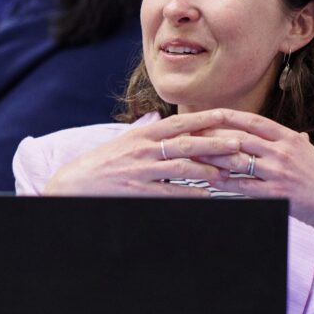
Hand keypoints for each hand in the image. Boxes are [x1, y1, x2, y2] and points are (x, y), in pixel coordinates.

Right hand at [41, 109, 263, 197]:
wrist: (73, 184)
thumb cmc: (101, 163)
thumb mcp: (124, 142)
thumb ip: (147, 132)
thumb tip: (166, 121)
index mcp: (143, 134)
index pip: (181, 122)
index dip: (207, 119)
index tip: (229, 116)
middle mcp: (143, 149)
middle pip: (188, 143)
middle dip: (216, 144)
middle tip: (240, 146)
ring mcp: (140, 170)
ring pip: (182, 168)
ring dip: (208, 171)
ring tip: (229, 174)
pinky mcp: (137, 191)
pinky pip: (170, 193)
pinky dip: (190, 195)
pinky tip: (207, 198)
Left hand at [183, 110, 313, 224]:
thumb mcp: (310, 153)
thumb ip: (298, 142)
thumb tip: (297, 135)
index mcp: (289, 138)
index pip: (254, 121)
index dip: (230, 117)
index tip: (210, 114)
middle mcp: (282, 151)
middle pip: (240, 139)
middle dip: (213, 137)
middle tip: (192, 135)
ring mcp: (277, 172)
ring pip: (237, 161)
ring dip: (213, 159)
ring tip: (193, 157)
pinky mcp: (274, 193)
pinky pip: (243, 186)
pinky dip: (224, 183)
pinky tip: (209, 181)